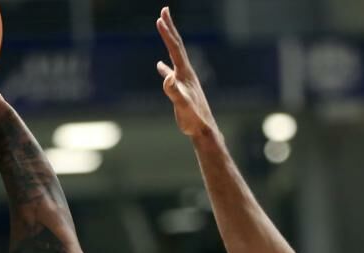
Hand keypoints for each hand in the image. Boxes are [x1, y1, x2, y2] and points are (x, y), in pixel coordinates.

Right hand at [156, 7, 216, 139]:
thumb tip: (167, 77)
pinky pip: (171, 73)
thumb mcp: (183, 105)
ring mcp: (184, 80)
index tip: (160, 18)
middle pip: (177, 46)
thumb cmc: (193, 119)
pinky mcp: (182, 90)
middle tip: (164, 10)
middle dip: (170, 28)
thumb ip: (174, 91)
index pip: (175, 48)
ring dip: (168, 42)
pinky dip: (165, 67)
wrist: (203, 130)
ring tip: (164, 29)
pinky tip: (160, 66)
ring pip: (175, 56)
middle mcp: (186, 73)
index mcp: (185, 73)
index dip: (167, 33)